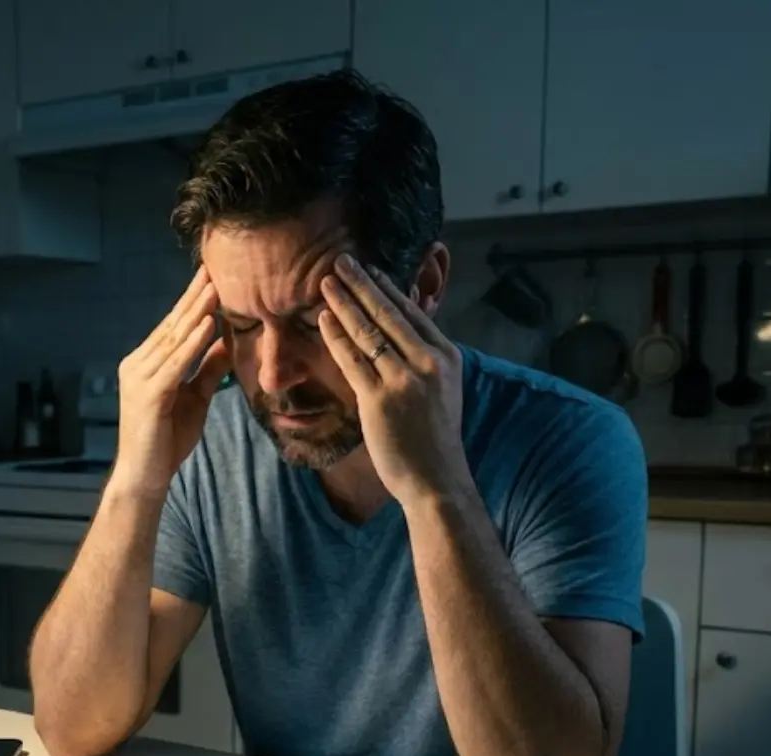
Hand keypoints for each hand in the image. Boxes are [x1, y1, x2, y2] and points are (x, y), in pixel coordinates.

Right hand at [110, 266, 230, 496]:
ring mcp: (140, 378)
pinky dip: (192, 343)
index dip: (191, 302)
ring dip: (195, 313)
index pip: (171, 327)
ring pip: (173, 340)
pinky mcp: (149, 395)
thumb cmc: (167, 440)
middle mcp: (137, 365)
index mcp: (145, 364)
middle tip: (212, 269)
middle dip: (193, 298)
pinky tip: (207, 325)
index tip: (210, 278)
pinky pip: (174, 364)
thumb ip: (207, 370)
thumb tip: (224, 342)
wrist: (146, 476)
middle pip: (171, 326)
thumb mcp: (195, 398)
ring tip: (214, 288)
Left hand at [318, 253, 467, 504]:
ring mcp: (404, 380)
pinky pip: (353, 360)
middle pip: (388, 314)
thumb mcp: (442, 389)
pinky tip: (324, 319)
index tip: (369, 269)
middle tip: (341, 260)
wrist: (437, 479)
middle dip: (362, 284)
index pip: (412, 313)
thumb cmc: (434, 437)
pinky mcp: (380, 400)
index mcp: (446, 356)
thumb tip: (399, 333)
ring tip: (326, 282)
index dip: (387, 288)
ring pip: (368, 332)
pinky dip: (336, 336)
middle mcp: (429, 363)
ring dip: (344, 303)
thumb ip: (424, 360)